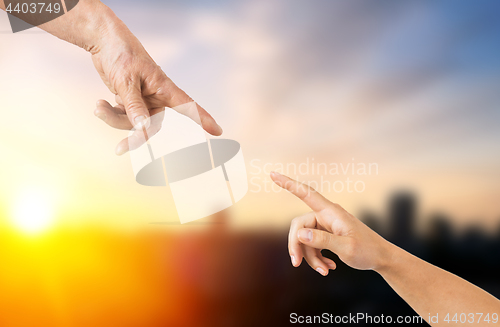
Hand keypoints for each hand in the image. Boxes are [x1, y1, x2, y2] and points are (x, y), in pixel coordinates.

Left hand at [91, 12, 221, 154]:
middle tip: (120, 150)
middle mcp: (157, 99)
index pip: (188, 106)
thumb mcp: (126, 81)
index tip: (217, 131)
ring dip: (114, 120)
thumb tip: (143, 128)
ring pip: (135, 125)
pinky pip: (123, 119)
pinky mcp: (132, 104)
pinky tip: (100, 104)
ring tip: (98, 107)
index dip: (203, 119)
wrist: (103, 43)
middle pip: (154, 127)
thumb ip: (134, 106)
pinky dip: (110, 114)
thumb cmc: (121, 54)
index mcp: (164, 89)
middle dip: (135, 136)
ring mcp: (145, 103)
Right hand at [270, 171, 393, 275]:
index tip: (272, 175)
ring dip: (310, 257)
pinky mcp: (327, 236)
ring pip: (305, 240)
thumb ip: (323, 240)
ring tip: (325, 271)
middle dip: (297, 246)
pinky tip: (329, 267)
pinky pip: (312, 245)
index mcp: (331, 212)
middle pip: (299, 226)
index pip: (306, 193)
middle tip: (296, 264)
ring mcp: (326, 226)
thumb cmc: (368, 250)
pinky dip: (317, 258)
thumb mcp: (346, 247)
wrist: (382, 258)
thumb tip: (300, 234)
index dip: (288, 184)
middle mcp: (326, 216)